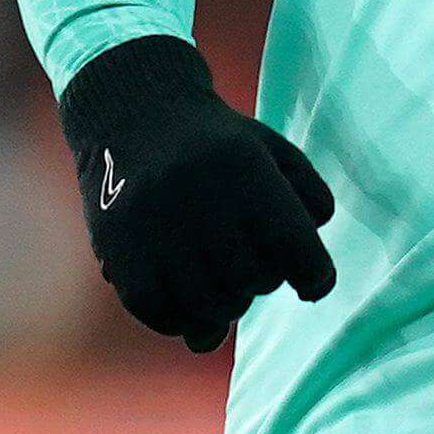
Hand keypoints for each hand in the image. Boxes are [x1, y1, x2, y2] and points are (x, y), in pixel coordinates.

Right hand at [56, 35, 336, 352]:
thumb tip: (312, 289)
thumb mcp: (274, 151)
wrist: (132, 113)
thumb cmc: (218, 142)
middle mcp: (200, 196)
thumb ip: (309, 204)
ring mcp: (156, 225)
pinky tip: (188, 305)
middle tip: (250, 261)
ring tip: (222, 283)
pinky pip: (160, 313)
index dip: (315, 275)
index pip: (296, 247)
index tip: (312, 281)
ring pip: (212, 305)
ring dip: (227, 305)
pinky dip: (181, 320)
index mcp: (245, 167)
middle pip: (257, 279)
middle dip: (264, 279)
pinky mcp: (119, 250)